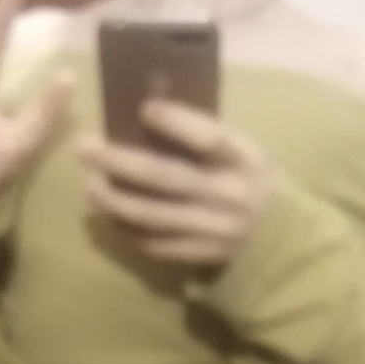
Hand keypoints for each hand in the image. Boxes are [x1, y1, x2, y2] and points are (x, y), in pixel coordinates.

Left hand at [78, 101, 273, 265]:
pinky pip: (157, 245)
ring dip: (114, 201)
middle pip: (166, 178)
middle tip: (84, 149)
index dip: (177, 122)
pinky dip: (128, 231)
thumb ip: (206, 137)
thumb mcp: (243, 151)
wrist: (279, 238)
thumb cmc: (251, 180)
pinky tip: (109, 216)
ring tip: (89, 186)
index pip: (210, 139)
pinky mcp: (200, 255)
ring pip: (153, 216)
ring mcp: (213, 230)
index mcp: (243, 161)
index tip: (143, 108)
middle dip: (120, 162)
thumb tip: (147, 113)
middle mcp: (228, 196)